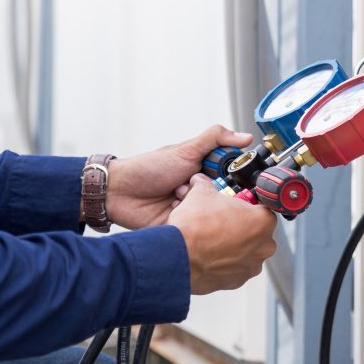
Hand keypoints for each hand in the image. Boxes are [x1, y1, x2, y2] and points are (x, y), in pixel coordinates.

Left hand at [106, 124, 253, 229]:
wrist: (118, 192)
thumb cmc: (148, 168)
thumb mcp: (185, 150)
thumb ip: (215, 139)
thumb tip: (246, 137)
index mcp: (205, 173)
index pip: (232, 177)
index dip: (236, 178)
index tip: (231, 176)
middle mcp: (201, 192)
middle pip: (226, 197)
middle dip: (214, 193)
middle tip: (197, 185)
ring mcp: (192, 210)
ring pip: (211, 213)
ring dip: (197, 205)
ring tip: (178, 196)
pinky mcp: (183, 227)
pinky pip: (196, 227)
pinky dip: (188, 220)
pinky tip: (175, 212)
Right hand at [168, 173, 276, 293]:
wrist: (177, 257)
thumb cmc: (194, 227)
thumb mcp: (201, 194)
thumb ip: (206, 185)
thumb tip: (200, 182)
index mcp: (263, 221)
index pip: (263, 208)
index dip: (247, 206)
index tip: (236, 206)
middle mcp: (264, 246)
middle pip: (257, 232)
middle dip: (242, 227)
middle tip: (222, 222)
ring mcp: (251, 266)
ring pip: (247, 252)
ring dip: (234, 246)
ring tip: (213, 240)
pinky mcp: (237, 281)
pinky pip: (235, 268)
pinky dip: (225, 263)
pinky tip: (209, 256)